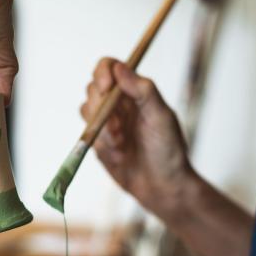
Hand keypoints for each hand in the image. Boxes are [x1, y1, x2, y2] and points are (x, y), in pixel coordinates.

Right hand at [81, 59, 193, 223]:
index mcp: (136, 91)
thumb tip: (120, 68)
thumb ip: (143, 91)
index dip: (102, 73)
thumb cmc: (169, 151)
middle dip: (101, 107)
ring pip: (86, 111)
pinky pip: (87, 134)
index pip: (109, 67)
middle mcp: (119, 104)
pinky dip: (101, 143)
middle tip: (119, 129)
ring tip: (122, 144)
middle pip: (92, 88)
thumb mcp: (161, 117)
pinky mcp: (98, 143)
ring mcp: (107, 123)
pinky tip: (119, 155)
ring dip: (102, 128)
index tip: (105, 88)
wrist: (163, 188)